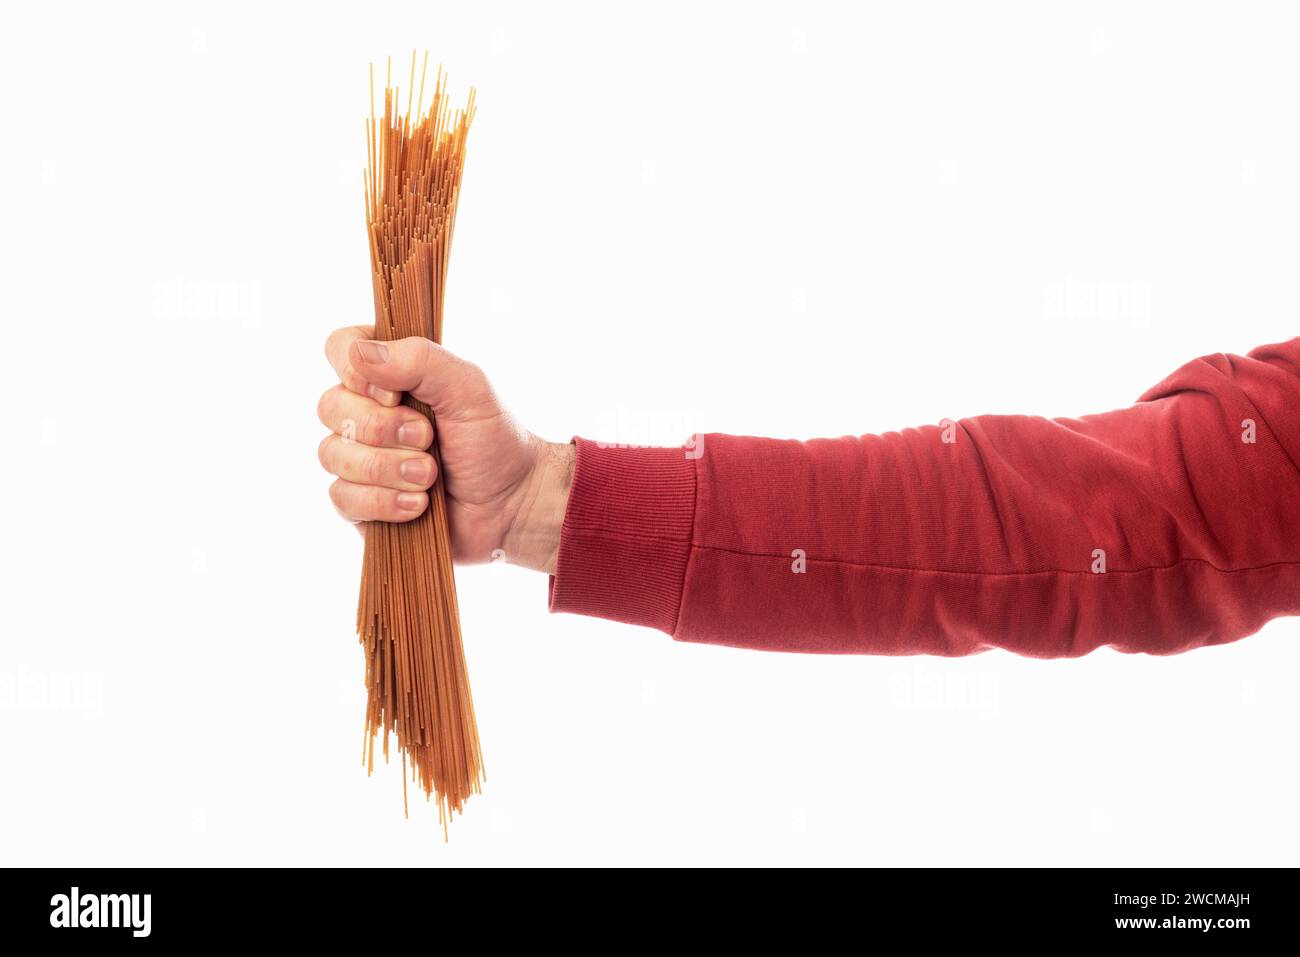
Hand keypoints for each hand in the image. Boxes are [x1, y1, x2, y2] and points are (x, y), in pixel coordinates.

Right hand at [317, 325, 573, 573]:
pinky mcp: (361, 502)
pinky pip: (342, 497)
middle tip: (428, 438)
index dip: (355, 371)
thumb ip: (420, 359)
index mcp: (389, 375)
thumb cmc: (492, 440)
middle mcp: (366, 412)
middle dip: (383, 428)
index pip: (340, 347)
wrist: (511, 503)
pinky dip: (384, 501)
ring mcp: (359, 458)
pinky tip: (418, 504)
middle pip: (329, 406)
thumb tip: (358, 354)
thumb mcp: (468, 387)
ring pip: (333, 455)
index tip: (395, 394)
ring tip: (430, 475)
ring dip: (387, 467)